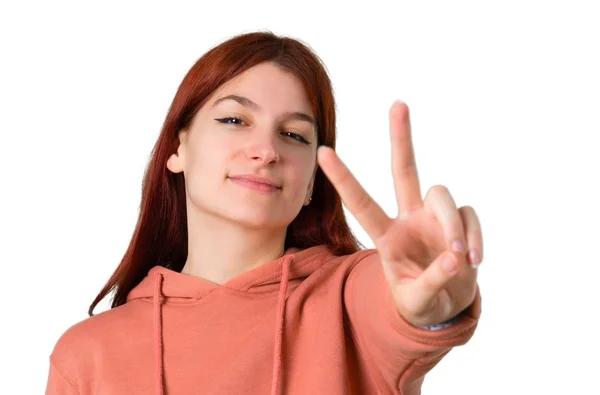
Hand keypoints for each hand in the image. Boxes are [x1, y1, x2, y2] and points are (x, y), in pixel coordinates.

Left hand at [317, 101, 481, 327]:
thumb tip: (455, 258)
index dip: (343, 179)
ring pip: (442, 195)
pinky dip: (475, 237)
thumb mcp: (416, 301)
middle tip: (398, 103)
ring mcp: (435, 217)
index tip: (323, 151)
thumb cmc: (420, 301)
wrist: (445, 306)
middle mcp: (409, 218)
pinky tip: (473, 262)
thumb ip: (432, 282)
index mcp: (387, 236)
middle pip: (405, 170)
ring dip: (453, 226)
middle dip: (401, 138)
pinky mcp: (461, 221)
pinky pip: (469, 216)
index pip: (362, 203)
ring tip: (460, 259)